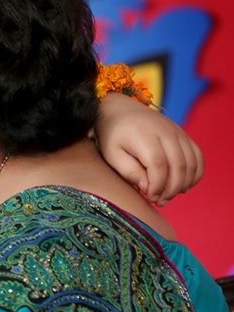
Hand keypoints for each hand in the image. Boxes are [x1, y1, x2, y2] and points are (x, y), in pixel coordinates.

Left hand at [96, 92, 203, 206]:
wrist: (120, 110)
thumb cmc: (113, 135)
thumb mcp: (112, 155)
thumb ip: (129, 172)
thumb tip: (148, 189)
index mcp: (145, 136)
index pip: (159, 166)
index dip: (158, 186)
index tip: (151, 198)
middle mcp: (166, 132)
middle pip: (179, 166)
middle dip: (171, 189)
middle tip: (160, 202)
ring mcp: (178, 132)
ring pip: (192, 163)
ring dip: (184, 184)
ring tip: (169, 195)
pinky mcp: (184, 135)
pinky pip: (198, 157)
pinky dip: (195, 174)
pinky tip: (182, 185)